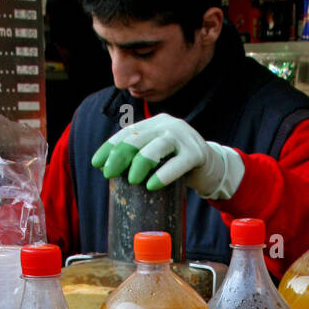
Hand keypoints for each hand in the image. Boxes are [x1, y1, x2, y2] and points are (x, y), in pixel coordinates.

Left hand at [91, 113, 243, 199]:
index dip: (110, 147)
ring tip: (132, 180)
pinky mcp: (197, 153)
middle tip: (109, 174)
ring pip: (157, 146)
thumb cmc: (178, 164)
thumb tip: (109, 169)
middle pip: (139, 138)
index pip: (128, 133)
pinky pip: (177, 163)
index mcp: (155, 124)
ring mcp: (184, 137)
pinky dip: (163, 175)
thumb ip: (140, 156)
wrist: (212, 168)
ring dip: (141, 163)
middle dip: (120, 155)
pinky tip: (152, 185)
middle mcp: (168, 125)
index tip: (96, 163)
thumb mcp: (158, 156)